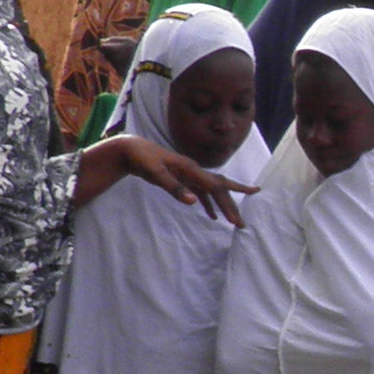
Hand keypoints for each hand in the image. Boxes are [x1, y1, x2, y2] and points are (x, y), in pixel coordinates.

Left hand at [104, 133, 245, 224]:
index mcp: (192, 169)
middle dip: (232, 206)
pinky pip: (202, 193)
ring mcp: (190, 175)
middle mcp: (195, 171)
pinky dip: (209, 204)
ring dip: (224, 205)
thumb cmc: (143, 159)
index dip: (228, 202)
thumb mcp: (156, 174)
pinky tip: (212, 216)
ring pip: (213, 191)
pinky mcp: (184, 179)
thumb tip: (194, 202)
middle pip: (220, 189)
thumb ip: (175, 188)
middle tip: (241, 224)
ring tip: (234, 220)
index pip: (216, 188)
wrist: (132, 149)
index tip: (236, 218)